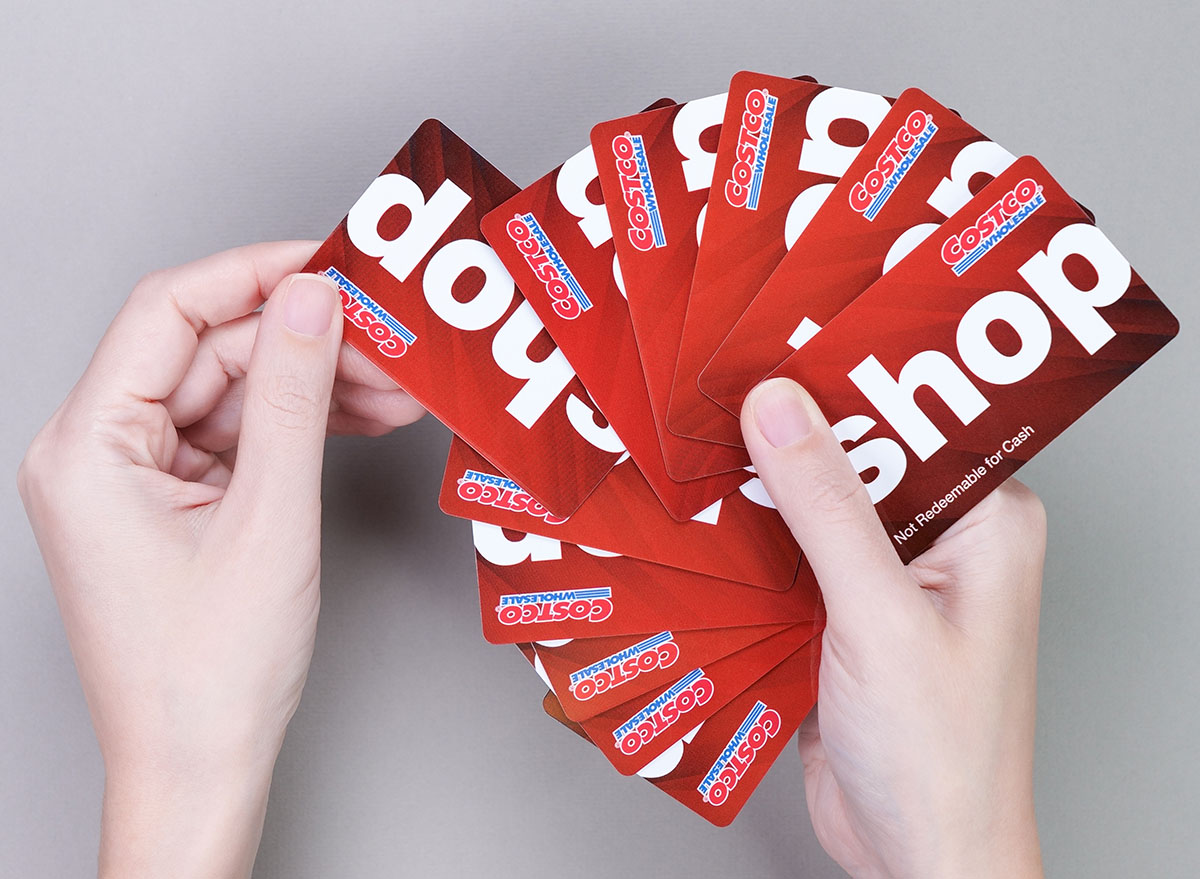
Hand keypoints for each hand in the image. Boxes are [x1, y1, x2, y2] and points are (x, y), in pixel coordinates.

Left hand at [18, 242, 422, 877]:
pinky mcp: (170, 504)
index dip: (254, 274)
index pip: (167, 312)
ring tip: (393, 387)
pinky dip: (296, 426)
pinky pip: (236, 437)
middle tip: (387, 338)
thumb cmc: (210, 674)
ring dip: (310, 384)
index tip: (330, 263)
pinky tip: (358, 419)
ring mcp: (134, 480)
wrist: (199, 768)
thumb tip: (313, 300)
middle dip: (302, 341)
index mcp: (89, 448)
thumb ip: (291, 397)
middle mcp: (98, 453)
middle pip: (206, 352)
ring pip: (229, 393)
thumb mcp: (268, 518)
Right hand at [741, 378, 1044, 878]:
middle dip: (786, 434)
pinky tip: (698, 523)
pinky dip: (745, 544)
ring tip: (691, 446)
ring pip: (812, 509)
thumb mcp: (879, 617)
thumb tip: (780, 409)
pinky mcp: (840, 617)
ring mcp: (886, 581)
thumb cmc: (939, 757)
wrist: (918, 858)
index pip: (910, 419)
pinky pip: (787, 559)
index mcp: (984, 523)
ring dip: (757, 491)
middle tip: (712, 390)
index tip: (770, 346)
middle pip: (854, 460)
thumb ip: (827, 509)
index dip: (841, 379)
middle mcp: (939, 542)